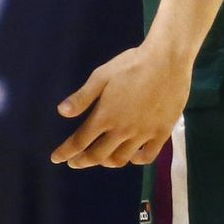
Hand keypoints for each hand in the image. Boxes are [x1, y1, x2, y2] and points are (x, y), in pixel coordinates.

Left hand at [51, 41, 191, 168]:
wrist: (167, 61)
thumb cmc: (131, 64)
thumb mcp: (101, 76)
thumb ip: (82, 97)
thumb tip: (61, 112)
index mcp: (104, 116)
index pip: (80, 141)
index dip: (66, 152)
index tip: (56, 158)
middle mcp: (122, 130)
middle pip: (97, 155)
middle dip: (82, 161)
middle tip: (74, 163)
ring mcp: (143, 134)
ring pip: (121, 159)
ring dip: (106, 162)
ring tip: (101, 159)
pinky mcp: (162, 133)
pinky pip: (147, 156)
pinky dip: (137, 160)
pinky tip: (132, 156)